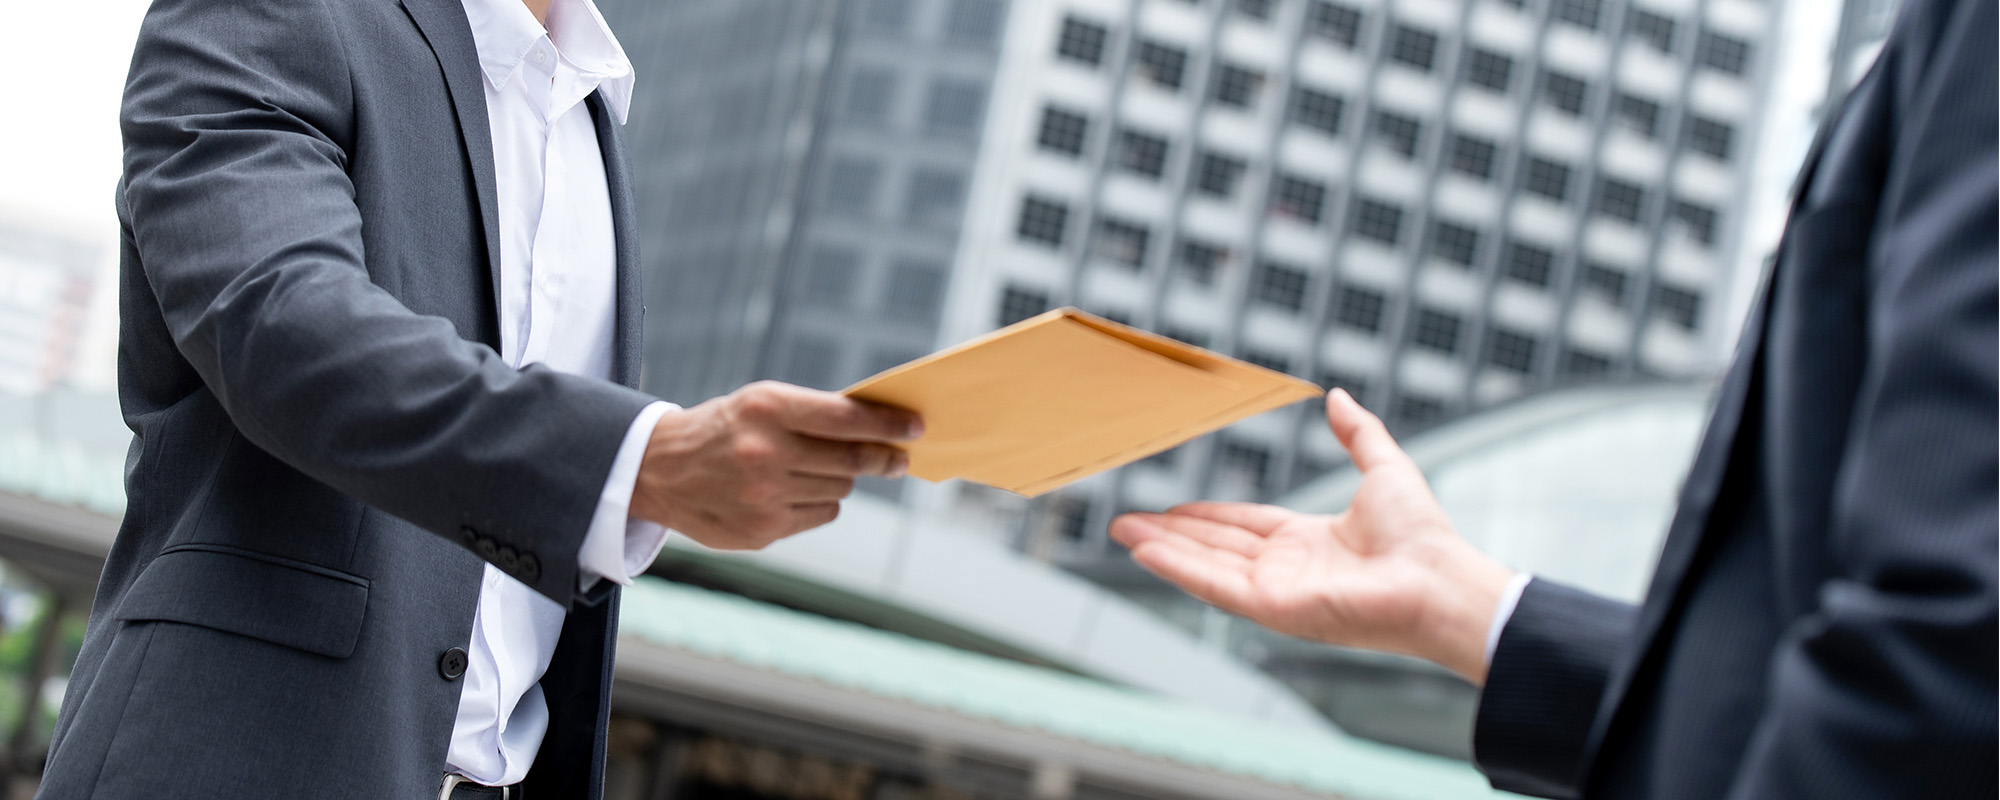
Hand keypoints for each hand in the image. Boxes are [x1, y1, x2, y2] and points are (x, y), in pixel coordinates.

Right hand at [630, 381, 921, 549]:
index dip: (888, 424)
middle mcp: (765, 453)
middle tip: (900, 458)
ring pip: (839, 488)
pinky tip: (793, 491)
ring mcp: (764, 496)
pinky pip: (821, 513)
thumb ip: (815, 414)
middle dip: (885, 458)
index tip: (916, 427)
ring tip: (815, 468)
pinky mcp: (763, 530)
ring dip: (841, 477)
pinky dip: (820, 501)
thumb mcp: (760, 404)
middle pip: (851, 460)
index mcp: (767, 409)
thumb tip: (881, 428)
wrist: (659, 469)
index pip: (847, 418)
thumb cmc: (725, 428)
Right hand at [1109, 389, 1515, 683]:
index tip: (1173, 509)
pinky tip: (1145, 552)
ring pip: (1205, 565)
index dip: (1207, 517)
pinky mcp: (1271, 608)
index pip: (1245, 527)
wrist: (1437, 579)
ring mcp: (1276, 591)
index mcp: (1310, 541)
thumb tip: (1339, 398)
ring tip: (1122, 532)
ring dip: (1161, 549)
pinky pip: (1214, 585)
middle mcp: (1288, 569)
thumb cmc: (1423, 534)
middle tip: (1127, 521)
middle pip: (1215, 546)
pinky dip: (1177, 568)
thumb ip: (1358, 434)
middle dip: (1170, 533)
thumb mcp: (1384, 467)